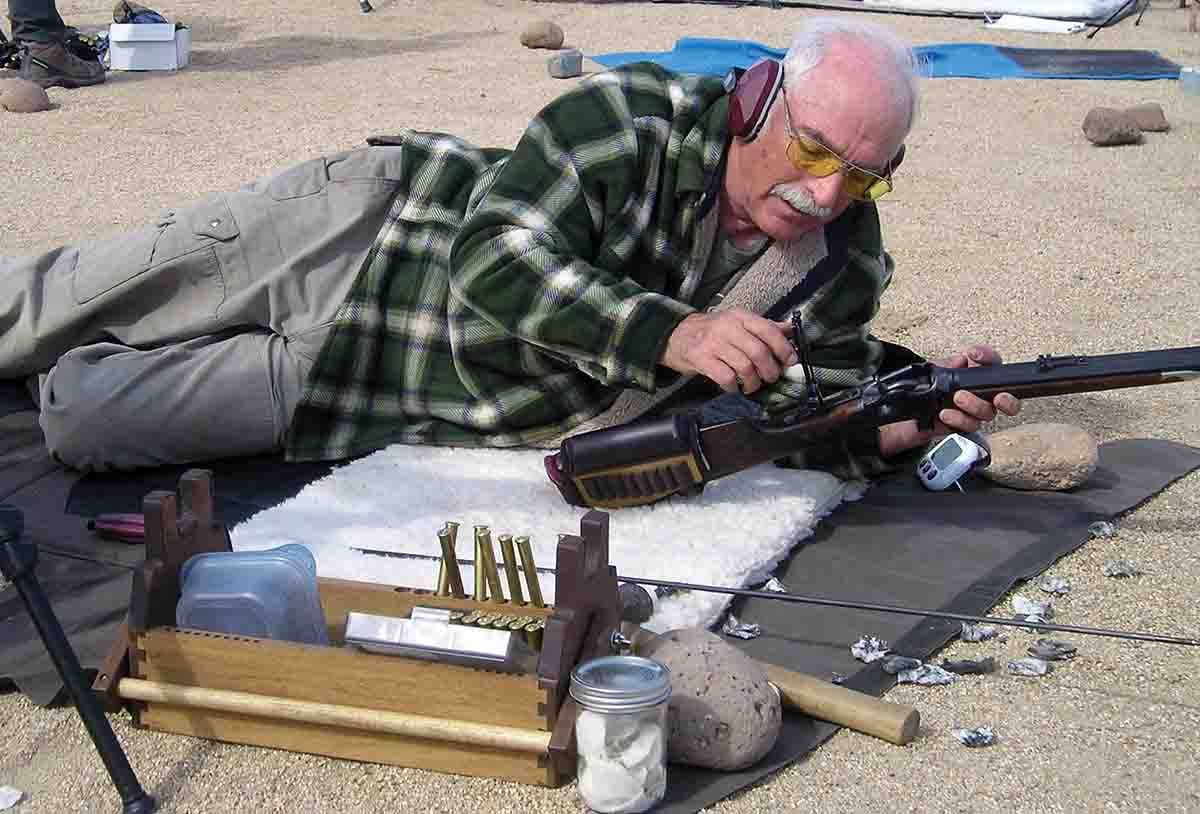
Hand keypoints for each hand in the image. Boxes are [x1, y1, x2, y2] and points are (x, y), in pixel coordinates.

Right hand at [661, 310, 798, 392]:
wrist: (676, 335)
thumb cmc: (711, 331)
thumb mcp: (737, 322)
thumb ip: (764, 326)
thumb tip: (791, 330)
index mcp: (740, 316)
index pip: (768, 330)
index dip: (783, 348)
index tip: (790, 361)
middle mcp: (727, 327)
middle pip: (759, 352)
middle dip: (770, 370)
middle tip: (771, 377)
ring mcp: (713, 343)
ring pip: (745, 367)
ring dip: (753, 382)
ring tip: (752, 385)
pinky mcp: (701, 359)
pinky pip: (726, 378)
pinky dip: (734, 387)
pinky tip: (734, 386)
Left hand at [878, 344, 1021, 457]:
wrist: (906, 414)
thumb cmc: (924, 389)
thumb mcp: (934, 372)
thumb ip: (949, 365)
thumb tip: (962, 359)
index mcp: (976, 377)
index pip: (992, 365)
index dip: (988, 358)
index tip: (975, 355)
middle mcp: (980, 396)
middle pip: (1005, 398)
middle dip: (1006, 398)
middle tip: (997, 396)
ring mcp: (972, 414)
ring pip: (987, 414)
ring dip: (975, 405)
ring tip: (958, 398)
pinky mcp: (960, 427)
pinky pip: (967, 426)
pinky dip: (958, 419)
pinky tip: (945, 413)